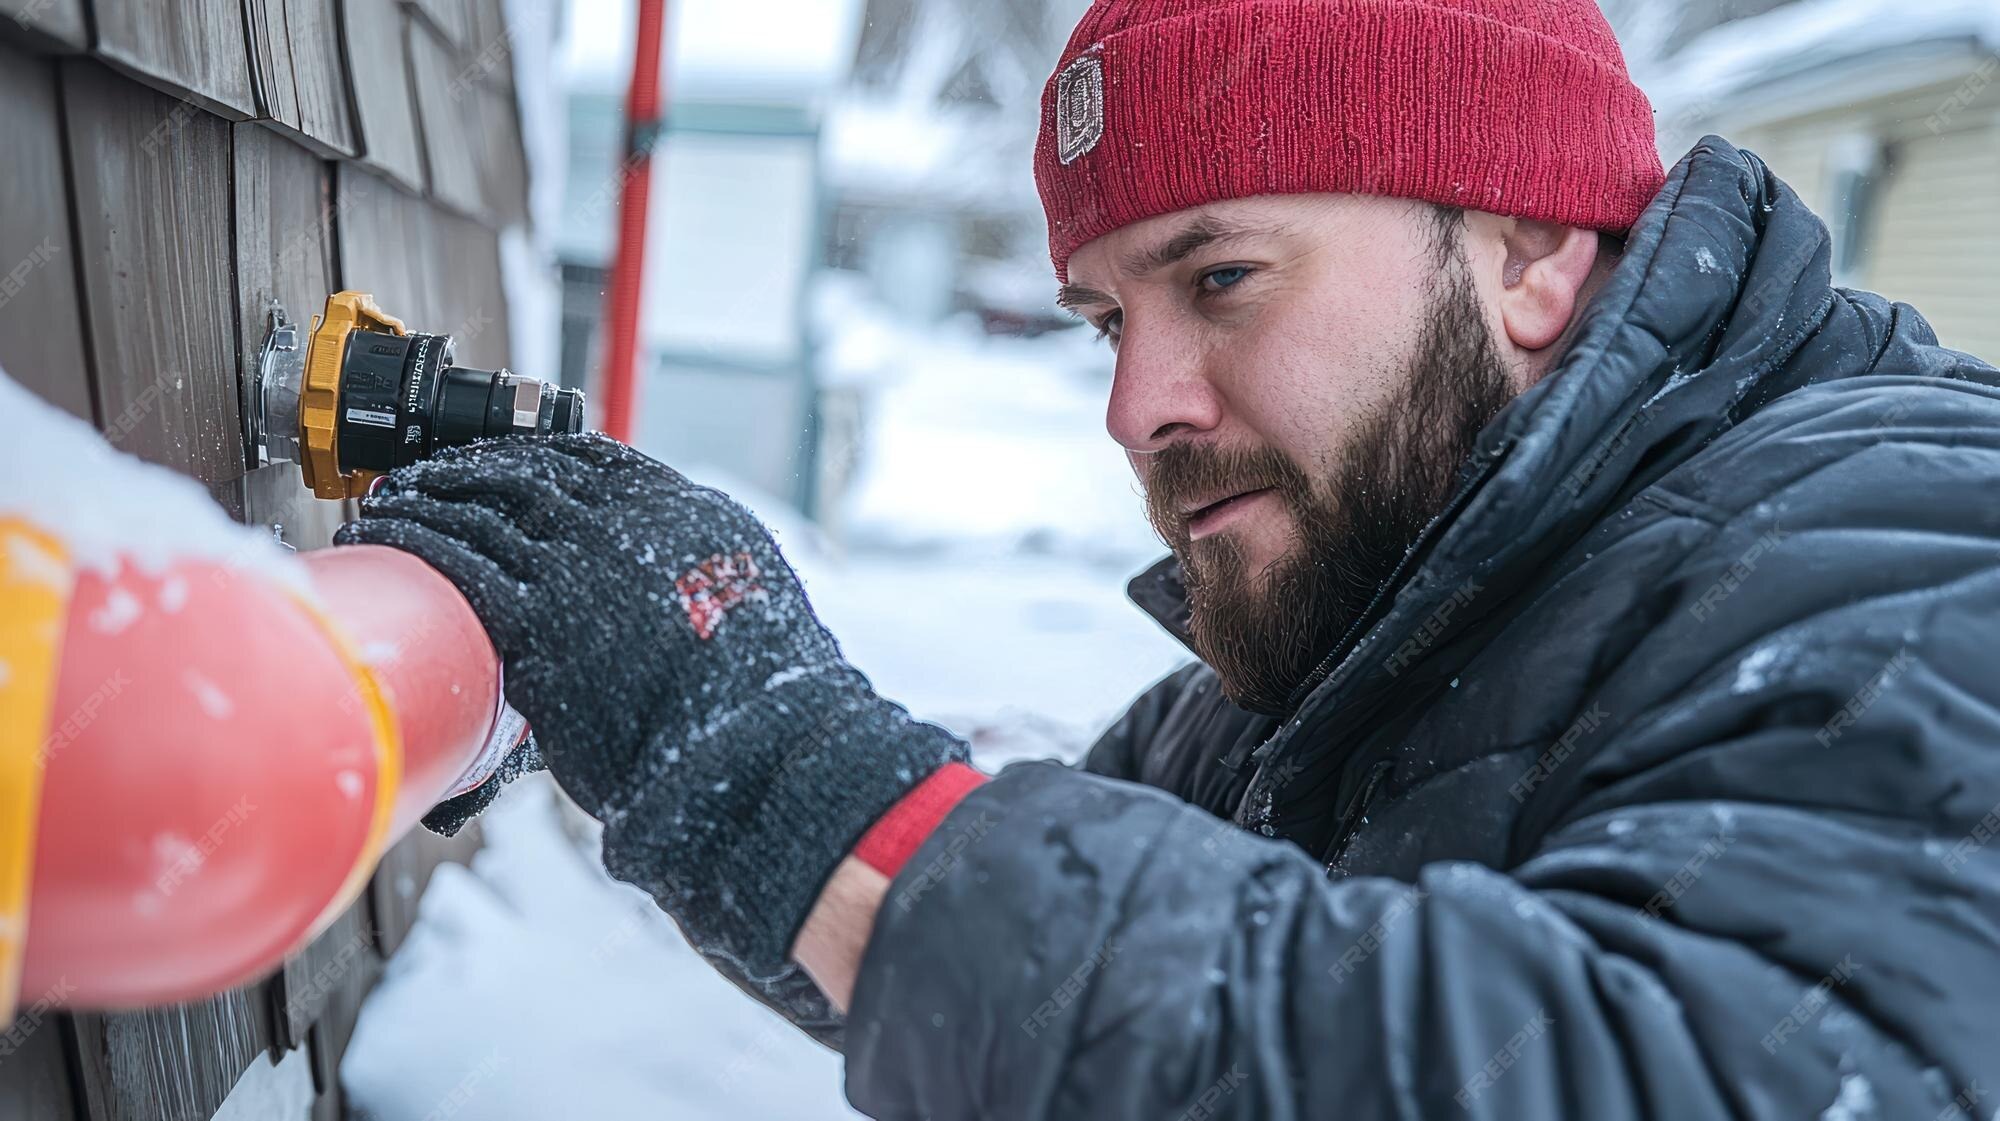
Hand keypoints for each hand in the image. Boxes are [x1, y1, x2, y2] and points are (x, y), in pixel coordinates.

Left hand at [335, 434, 965, 977]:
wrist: (755, 751)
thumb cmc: (763, 700)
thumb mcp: (753, 603)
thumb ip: (704, 575)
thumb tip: (670, 588)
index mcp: (685, 510)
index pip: (589, 458)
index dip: (528, 451)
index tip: (495, 457)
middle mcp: (630, 522)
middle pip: (524, 473)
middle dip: (464, 469)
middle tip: (424, 476)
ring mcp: (582, 566)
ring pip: (480, 510)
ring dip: (423, 499)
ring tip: (386, 503)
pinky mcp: (541, 619)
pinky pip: (458, 563)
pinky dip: (413, 540)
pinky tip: (384, 537)